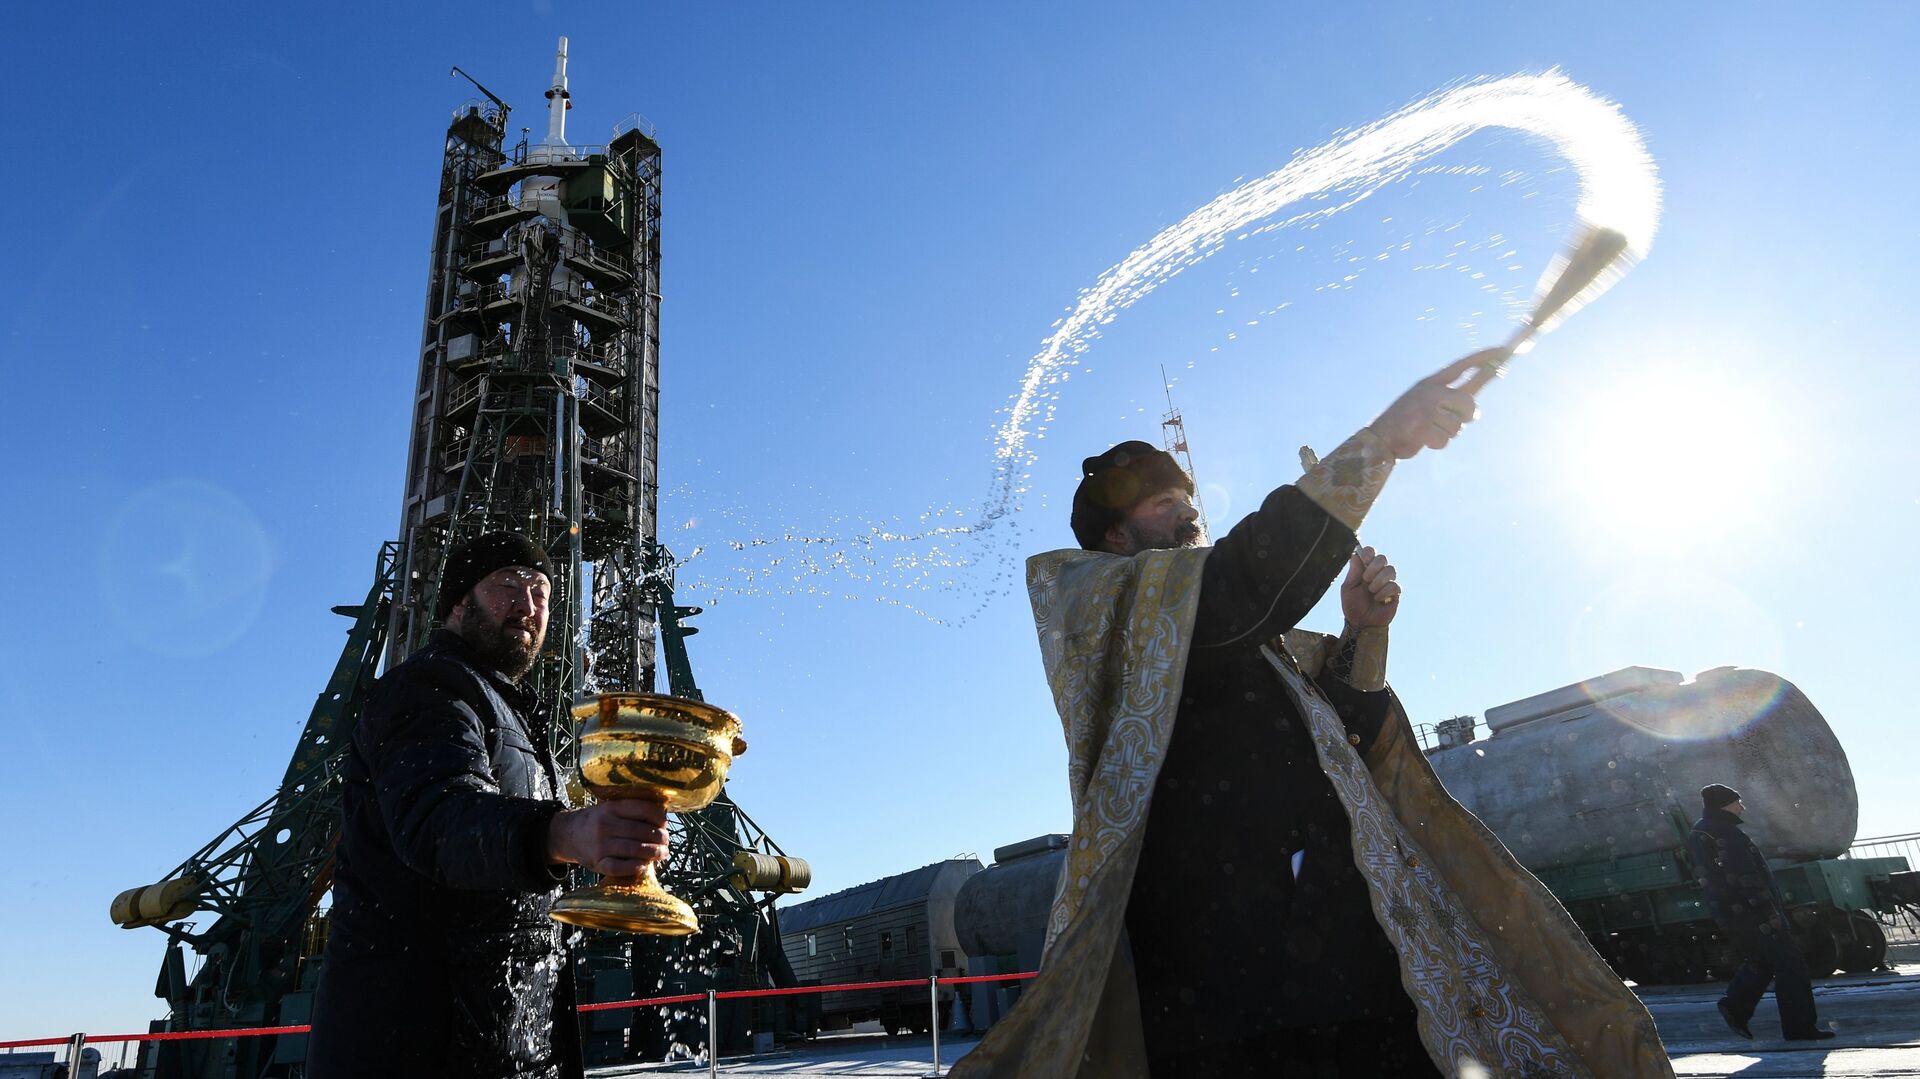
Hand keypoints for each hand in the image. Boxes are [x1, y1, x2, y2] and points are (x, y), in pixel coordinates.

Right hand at [547, 797, 669, 877]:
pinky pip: (619, 867)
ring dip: (653, 853)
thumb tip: (663, 817)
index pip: (642, 809)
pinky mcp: (597, 863)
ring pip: (633, 849)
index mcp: (611, 808)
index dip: (659, 817)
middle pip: (641, 831)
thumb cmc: (598, 821)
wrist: (568, 835)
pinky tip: (644, 865)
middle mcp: (605, 825)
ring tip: (662, 853)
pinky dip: (634, 867)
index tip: (665, 823)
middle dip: (660, 838)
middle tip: (666, 841)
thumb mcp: (611, 808)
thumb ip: (632, 809)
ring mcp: (600, 845)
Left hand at [1340, 546, 1400, 626]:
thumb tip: (1356, 555)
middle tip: (1366, 580)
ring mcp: (1387, 582)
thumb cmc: (1353, 606)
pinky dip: (1384, 592)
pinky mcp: (1395, 593)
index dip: (1369, 552)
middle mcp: (1377, 574)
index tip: (1365, 559)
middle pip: (1382, 558)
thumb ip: (1353, 573)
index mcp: (1364, 570)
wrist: (1362, 623)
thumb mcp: (1348, 589)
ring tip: (1371, 591)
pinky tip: (1379, 600)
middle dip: (1374, 567)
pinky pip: (1394, 585)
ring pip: (1391, 570)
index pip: (1370, 552)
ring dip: (1379, 580)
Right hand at [1369, 349, 1503, 459]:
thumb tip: (1476, 408)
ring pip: (1458, 426)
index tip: (1503, 351)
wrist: (1379, 439)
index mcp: (1431, 382)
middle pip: (1470, 404)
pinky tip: (1422, 440)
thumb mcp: (1429, 403)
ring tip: (1427, 431)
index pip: (1462, 366)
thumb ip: (1453, 402)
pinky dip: (1437, 444)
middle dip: (1465, 417)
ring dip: (1447, 434)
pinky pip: (1445, 440)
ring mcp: (1425, 409)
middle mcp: (1429, 392)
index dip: (1483, 358)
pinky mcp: (1422, 428)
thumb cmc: (1408, 421)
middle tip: (1449, 421)